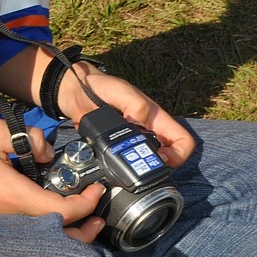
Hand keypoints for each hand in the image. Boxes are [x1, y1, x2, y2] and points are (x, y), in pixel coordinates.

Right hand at [0, 118, 106, 240]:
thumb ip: (28, 137)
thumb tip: (48, 150)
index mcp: (13, 196)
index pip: (60, 211)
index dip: (86, 204)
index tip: (98, 189)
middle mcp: (9, 215)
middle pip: (56, 238)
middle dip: (83, 230)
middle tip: (99, 215)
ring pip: (43, 237)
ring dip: (67, 229)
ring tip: (83, 215)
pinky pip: (28, 229)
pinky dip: (48, 225)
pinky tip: (51, 207)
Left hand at [56, 65, 195, 170]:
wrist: (74, 94)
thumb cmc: (100, 86)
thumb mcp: (121, 91)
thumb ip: (136, 106)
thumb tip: (141, 127)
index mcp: (156, 119)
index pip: (183, 141)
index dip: (179, 154)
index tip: (161, 158)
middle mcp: (147, 133)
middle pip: (166, 158)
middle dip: (156, 166)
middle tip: (140, 166)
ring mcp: (131, 143)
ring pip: (144, 164)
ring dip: (138, 169)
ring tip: (125, 167)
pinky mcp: (114, 150)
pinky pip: (123, 165)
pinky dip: (120, 169)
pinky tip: (111, 167)